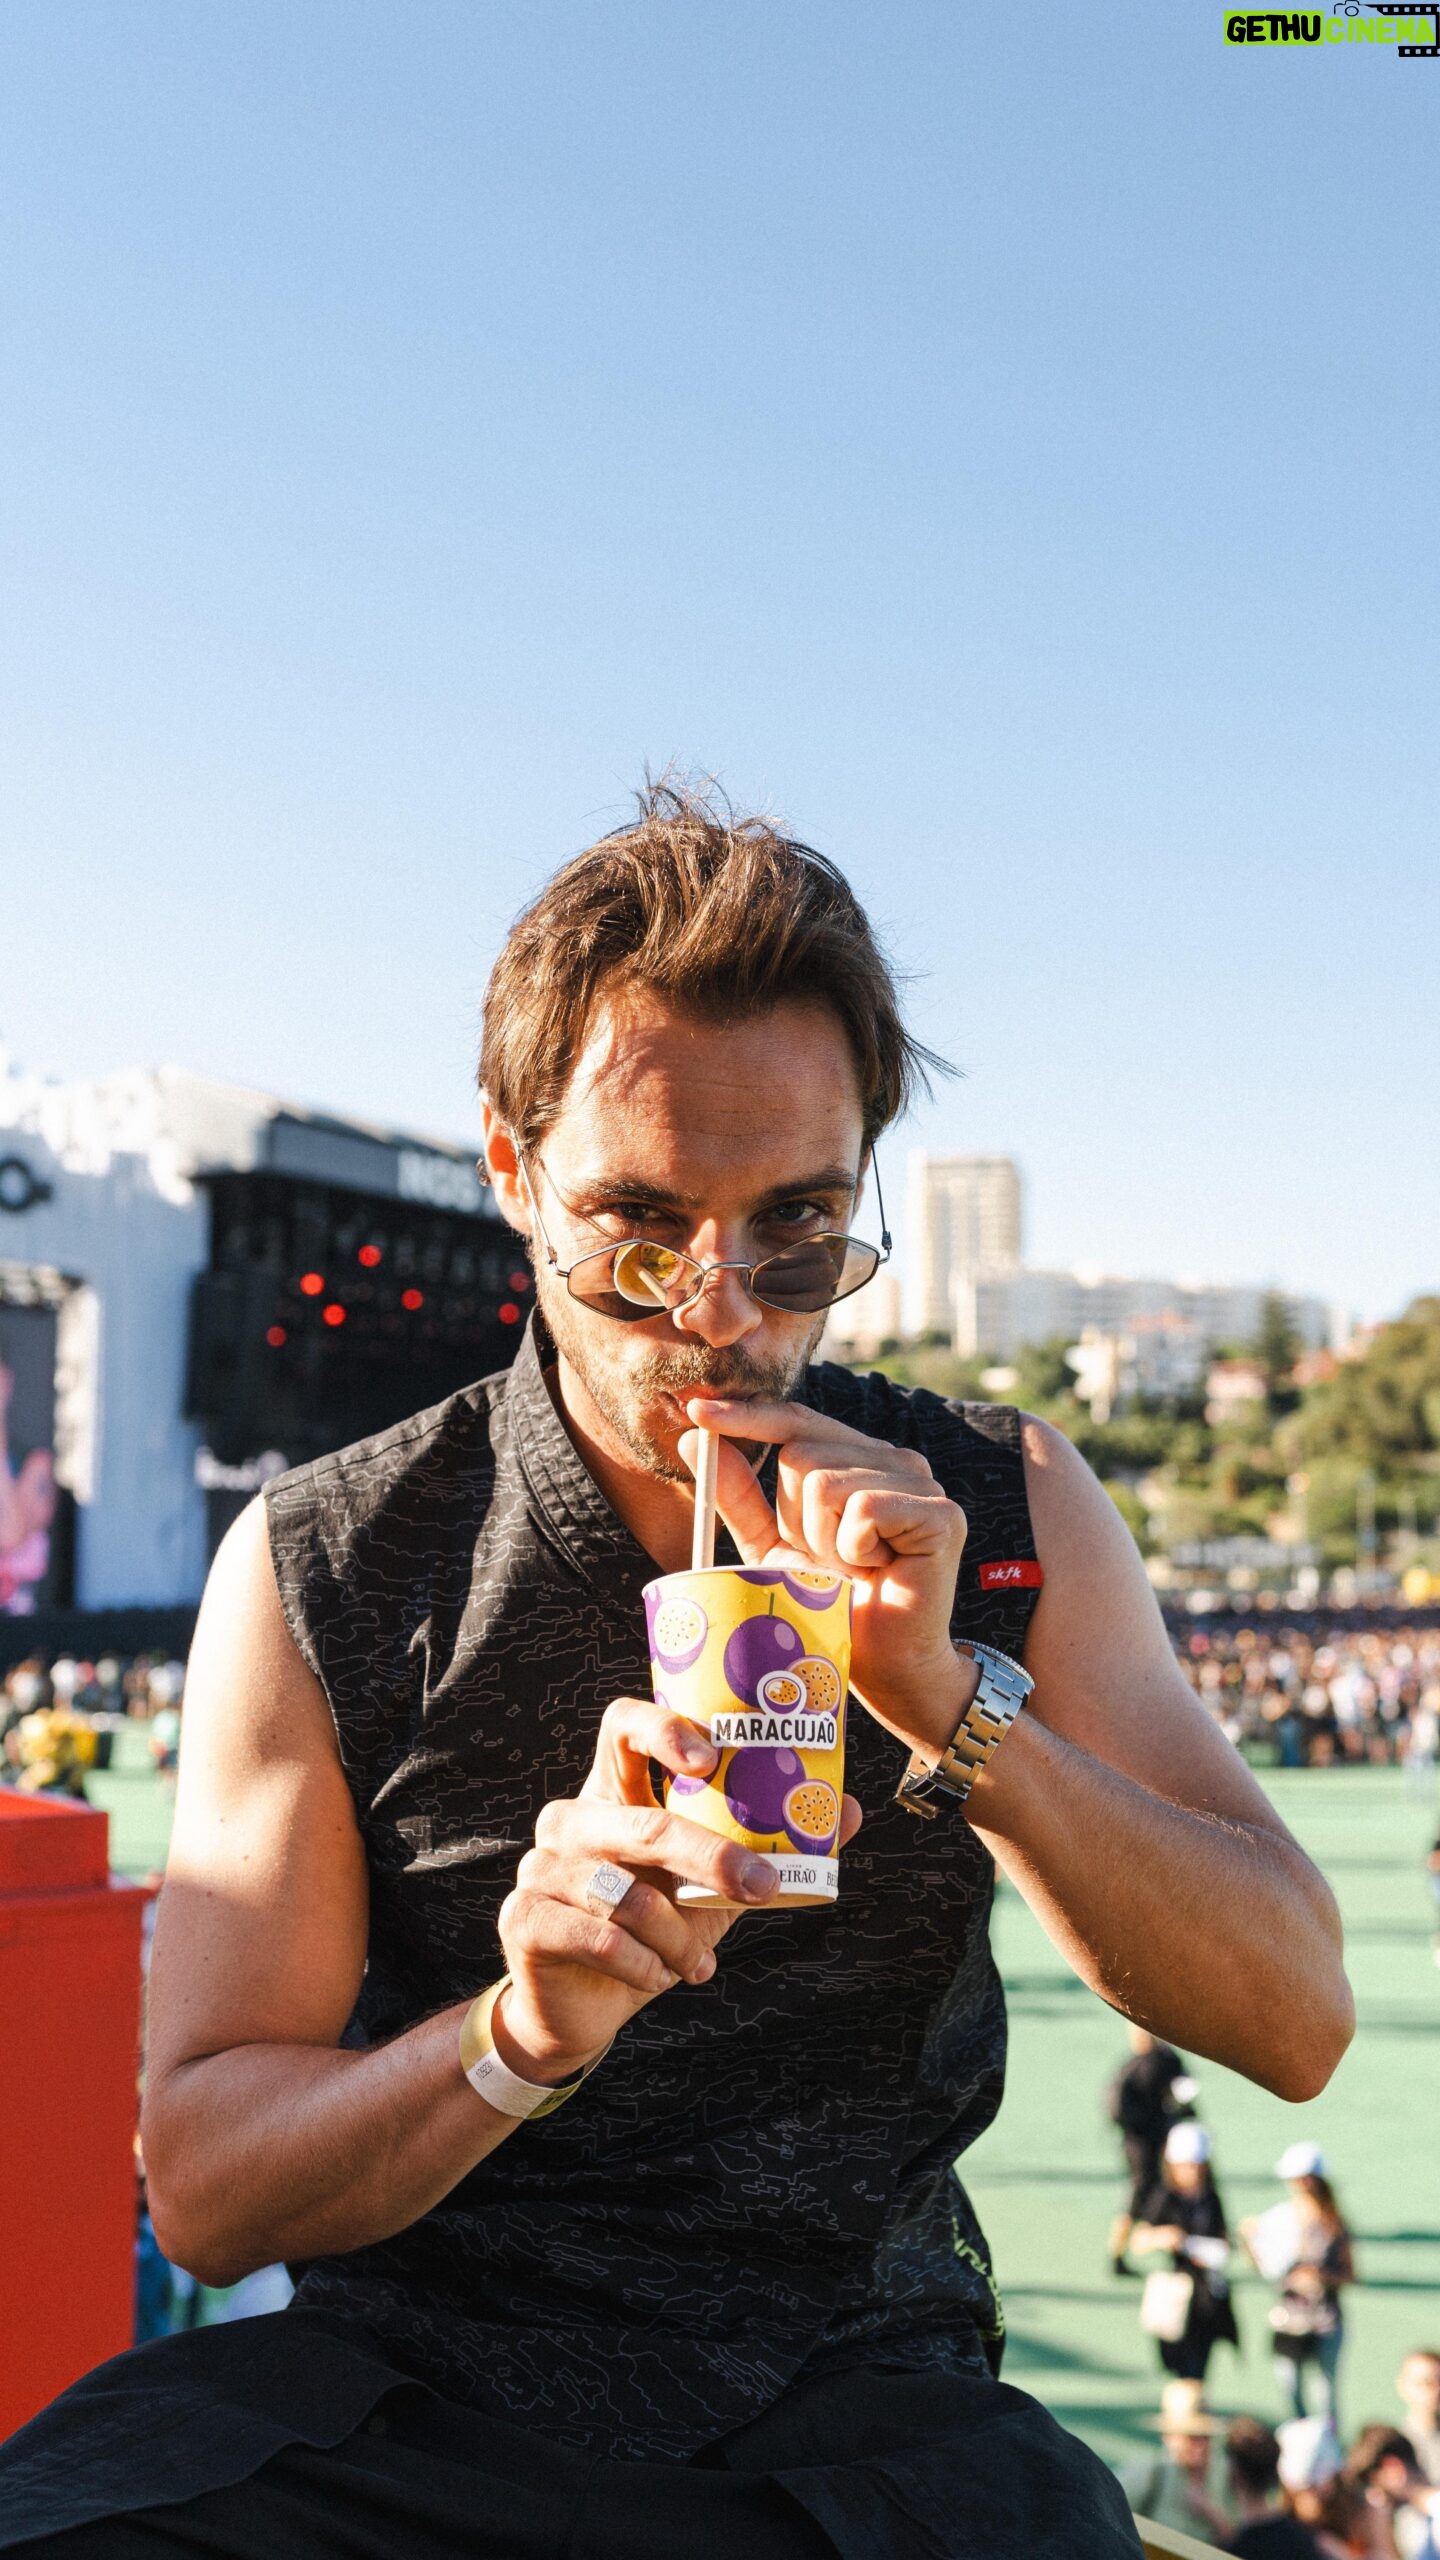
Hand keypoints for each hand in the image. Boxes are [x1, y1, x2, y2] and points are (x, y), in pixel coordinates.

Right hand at [496, 1694, 861, 2081]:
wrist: (583, 2005)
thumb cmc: (651, 1930)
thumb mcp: (712, 1888)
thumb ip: (766, 1848)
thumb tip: (848, 1810)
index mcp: (613, 1791)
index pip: (623, 1725)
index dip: (664, 1727)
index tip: (712, 1758)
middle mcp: (571, 1817)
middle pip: (644, 1821)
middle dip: (711, 1858)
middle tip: (761, 1885)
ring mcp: (540, 1865)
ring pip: (628, 1893)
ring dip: (678, 1937)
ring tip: (694, 1963)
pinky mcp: (524, 1917)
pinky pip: (601, 1938)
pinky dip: (644, 1965)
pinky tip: (656, 1978)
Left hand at [680, 1397, 970, 1757]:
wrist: (883, 1665)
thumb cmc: (830, 1605)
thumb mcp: (770, 1546)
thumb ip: (738, 1494)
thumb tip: (694, 1438)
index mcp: (858, 1459)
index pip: (796, 1421)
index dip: (747, 1415)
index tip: (695, 1409)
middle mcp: (894, 1459)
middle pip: (800, 1455)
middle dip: (795, 1519)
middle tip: (829, 1562)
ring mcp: (923, 1482)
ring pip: (826, 1482)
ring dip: (823, 1541)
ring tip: (852, 1569)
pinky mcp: (941, 1514)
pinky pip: (864, 1507)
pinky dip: (853, 1548)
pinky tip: (876, 1570)